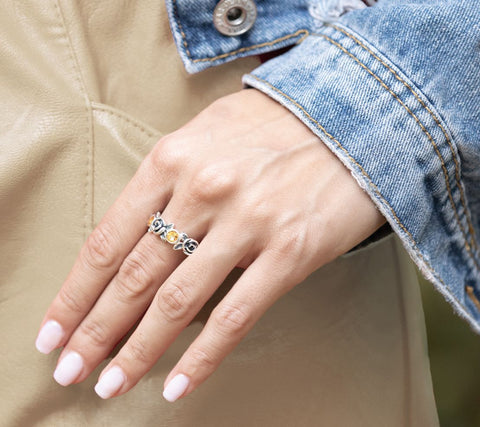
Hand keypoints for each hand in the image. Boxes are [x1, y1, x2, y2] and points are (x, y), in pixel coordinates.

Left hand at [35, 89, 384, 400]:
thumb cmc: (273, 127)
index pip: (109, 239)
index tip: (56, 329)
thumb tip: (138, 236)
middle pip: (135, 277)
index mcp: (174, 160)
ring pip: (177, 303)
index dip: (77, 291)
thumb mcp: (205, 135)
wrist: (350, 120)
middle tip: (72, 368)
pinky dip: (204, 356)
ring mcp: (247, 223)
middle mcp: (203, 192)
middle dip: (96, 330)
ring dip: (138, 351)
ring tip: (111, 383)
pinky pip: (235, 315)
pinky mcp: (288, 252)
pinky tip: (179, 383)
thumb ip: (166, 182)